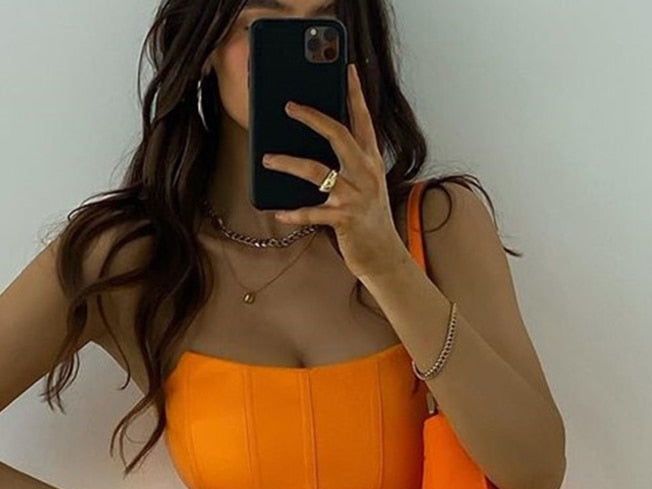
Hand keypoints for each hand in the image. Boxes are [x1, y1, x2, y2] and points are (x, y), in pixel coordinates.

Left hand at [261, 62, 408, 280]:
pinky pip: (312, 213)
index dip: (355, 93)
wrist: (384, 255)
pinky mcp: (344, 219)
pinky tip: (279, 212)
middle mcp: (365, 173)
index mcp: (371, 161)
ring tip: (268, 158)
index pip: (363, 120)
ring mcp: (355, 196)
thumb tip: (317, 146)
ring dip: (288, 163)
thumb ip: (349, 164)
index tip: (347, 70)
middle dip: (312, 116)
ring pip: (317, 171)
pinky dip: (294, 213)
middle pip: (338, 134)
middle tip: (288, 106)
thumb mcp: (364, 185)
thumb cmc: (369, 219)